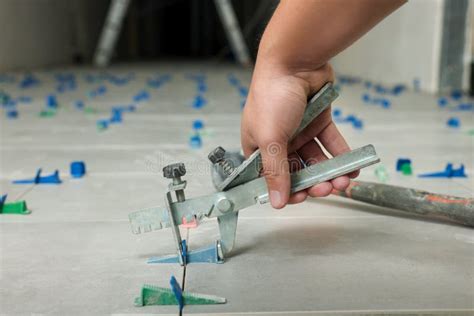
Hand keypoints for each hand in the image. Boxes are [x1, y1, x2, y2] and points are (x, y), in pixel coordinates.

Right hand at [241, 63, 358, 208]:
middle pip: (297, 172)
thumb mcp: (271, 138)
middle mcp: (279, 142)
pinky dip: (342, 157)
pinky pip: (332, 145)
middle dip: (312, 183)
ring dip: (329, 173)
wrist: (295, 61)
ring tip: (341, 181)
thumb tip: (276, 202)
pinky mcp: (319, 122)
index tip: (300, 198)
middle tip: (325, 188)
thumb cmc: (272, 96)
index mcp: (258, 147)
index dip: (284, 191)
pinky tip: (351, 169)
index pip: (270, 178)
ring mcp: (300, 133)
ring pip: (317, 161)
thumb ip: (275, 172)